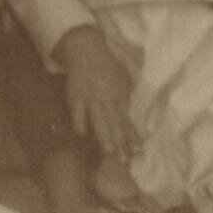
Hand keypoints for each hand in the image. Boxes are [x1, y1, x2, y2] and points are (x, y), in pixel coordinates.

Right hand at [57, 28, 136, 163]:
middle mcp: (107, 99)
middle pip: (115, 124)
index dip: (131, 136)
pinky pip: (77, 112)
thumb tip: (132, 119)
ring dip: (104, 136)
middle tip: (124, 161)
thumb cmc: (107, 67)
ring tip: (109, 152)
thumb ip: (126, 99)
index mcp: (120, 96)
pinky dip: (80, 123)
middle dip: (120, 143)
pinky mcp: (75, 97)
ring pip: (99, 121)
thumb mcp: (123, 80)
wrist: (86, 51)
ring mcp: (91, 99)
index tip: (137, 151)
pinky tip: (82, 135)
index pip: (126, 121)